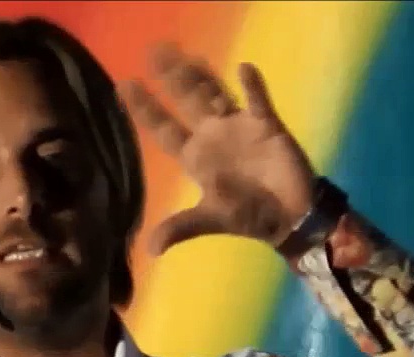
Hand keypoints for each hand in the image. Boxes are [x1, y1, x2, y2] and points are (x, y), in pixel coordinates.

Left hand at [121, 44, 316, 253]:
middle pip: (187, 101)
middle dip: (171, 79)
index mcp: (195, 157)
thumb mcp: (209, 220)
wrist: (289, 217)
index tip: (124, 86)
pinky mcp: (267, 126)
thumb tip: (150, 249)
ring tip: (185, 54)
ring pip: (216, 94)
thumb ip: (180, 228)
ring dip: (202, 75)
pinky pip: (258, 102)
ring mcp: (239, 128)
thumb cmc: (248, 216)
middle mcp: (213, 137)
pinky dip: (253, 87)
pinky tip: (244, 69)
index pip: (164, 129)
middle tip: (153, 51)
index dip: (145, 110)